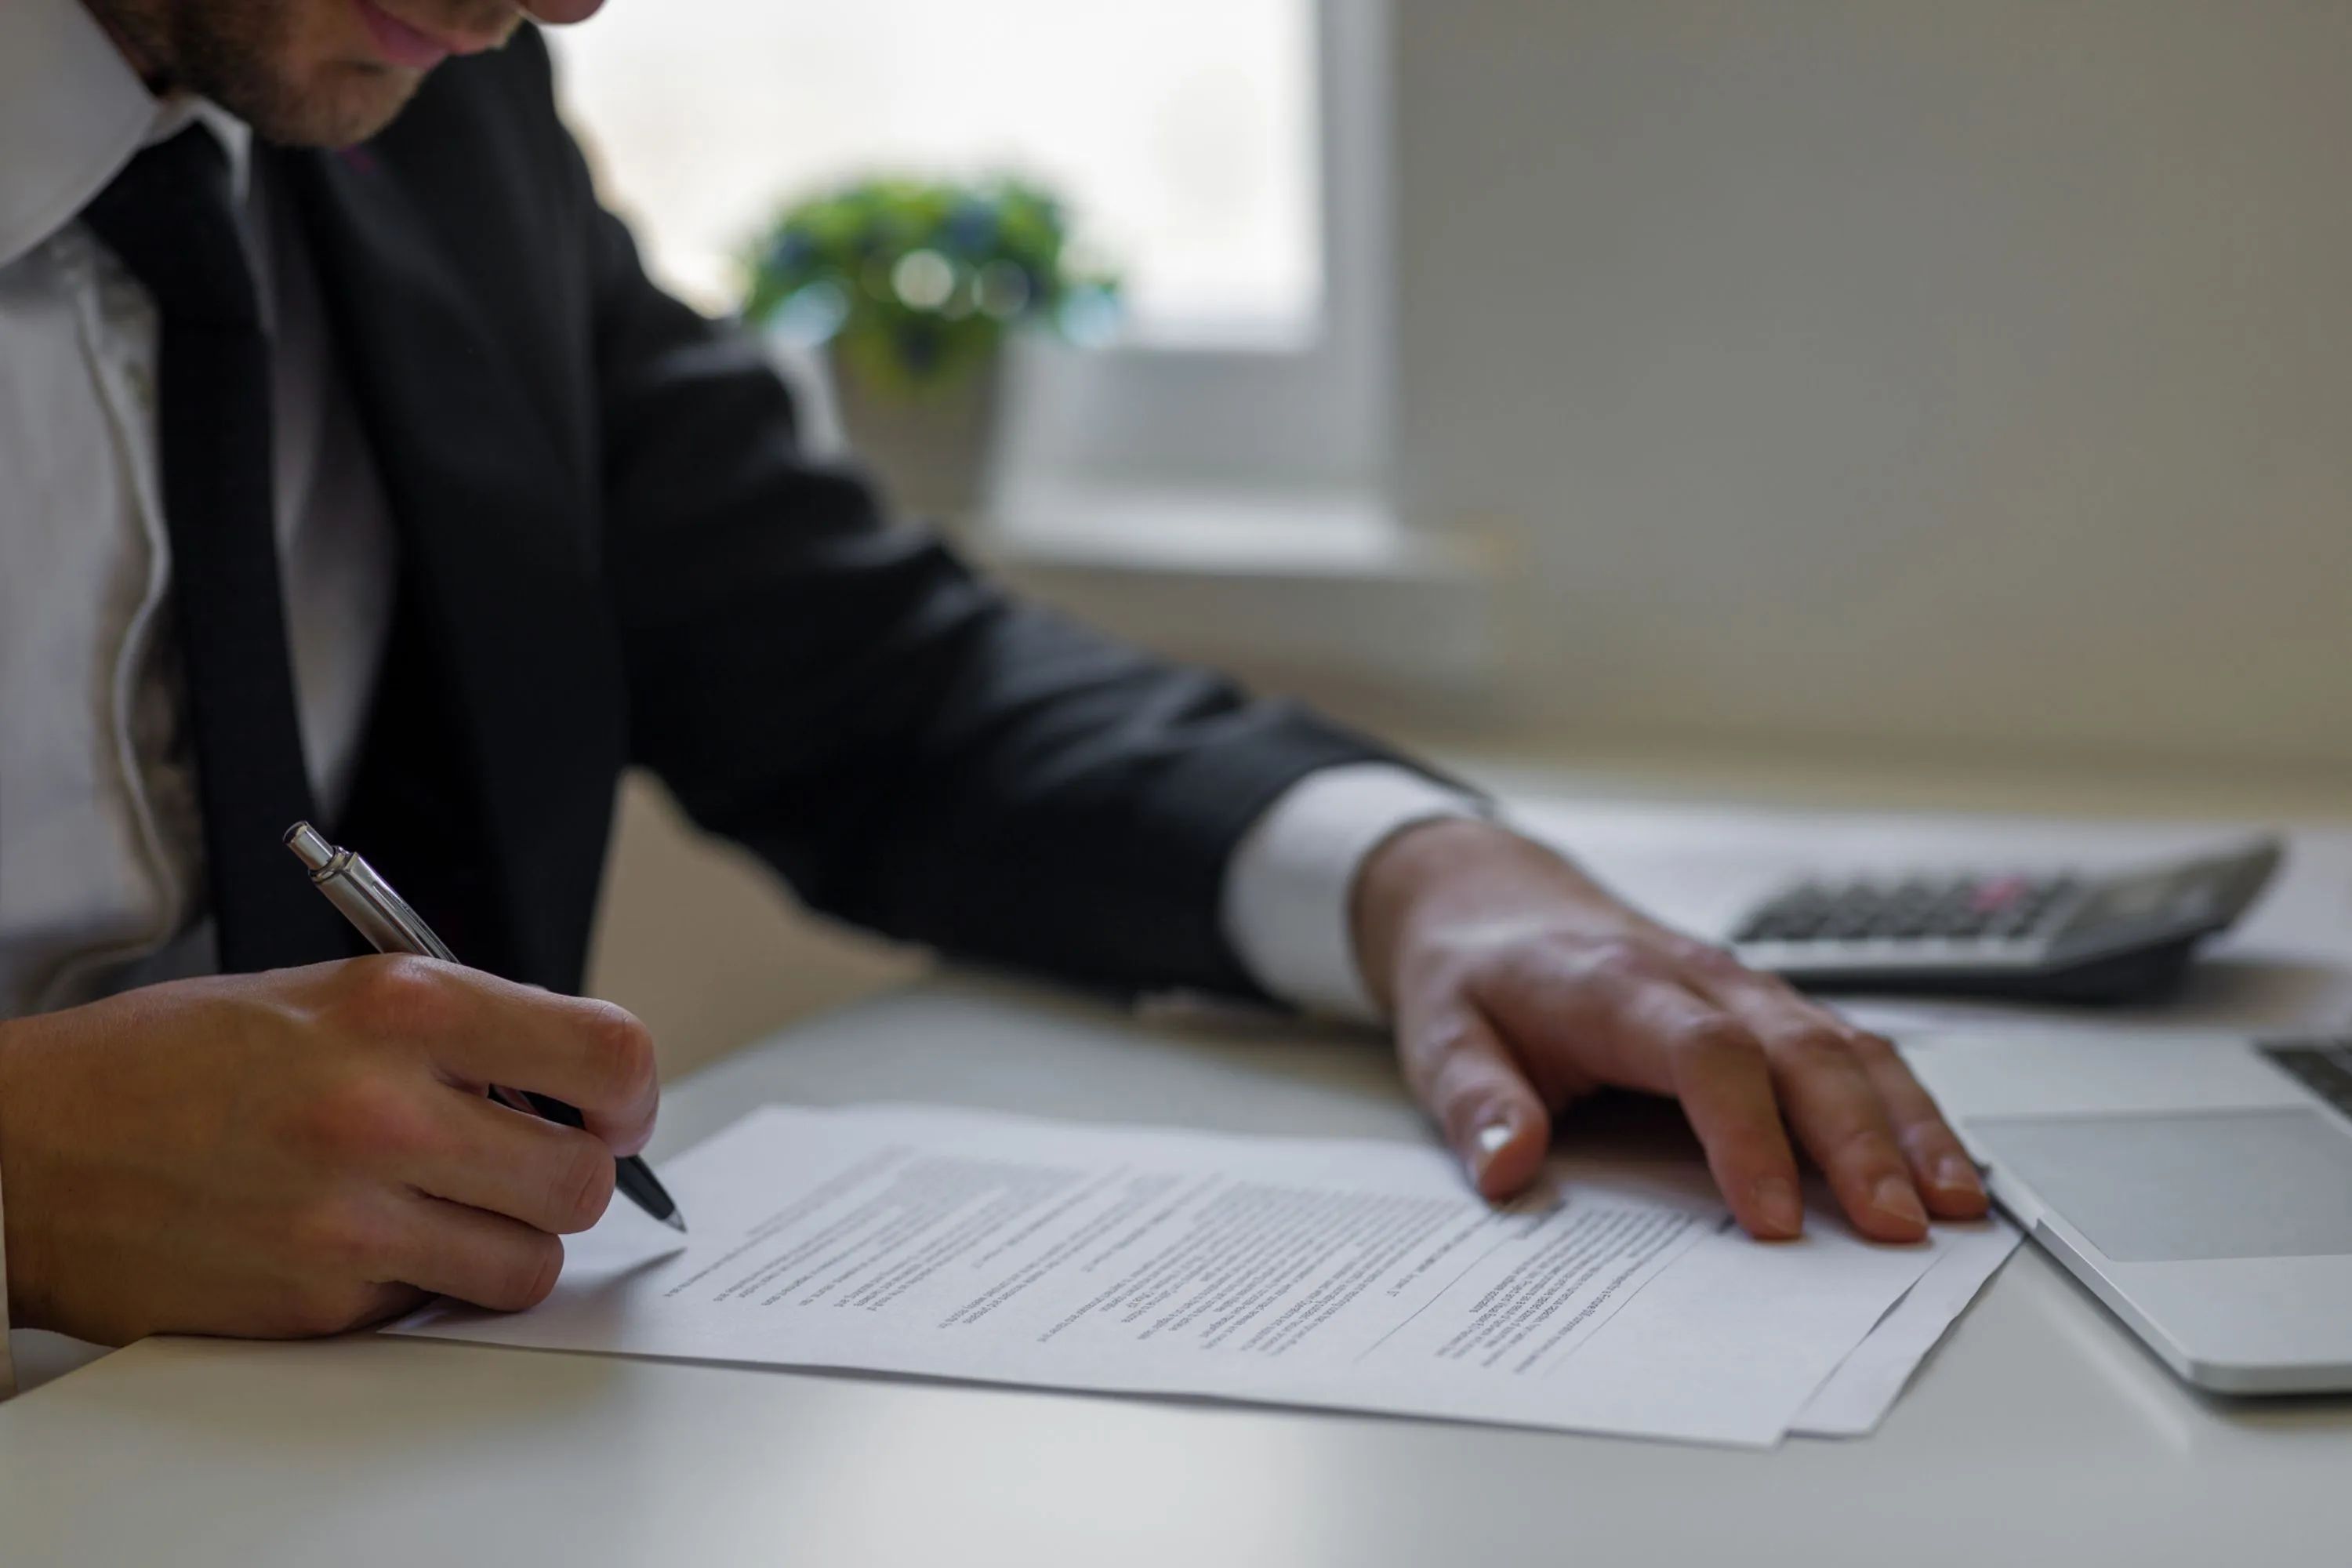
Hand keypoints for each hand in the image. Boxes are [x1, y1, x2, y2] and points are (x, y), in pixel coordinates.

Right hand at [0, 957, 656, 1344]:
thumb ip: (463, 1030)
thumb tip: (572, 1086)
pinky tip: (362, 1238)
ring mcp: (354, 1218)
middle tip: (530, 1164)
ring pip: (531, 1263)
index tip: (614, 1110)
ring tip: (444, 1205)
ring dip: (507, 1242)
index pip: (608, 1056)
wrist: (32, 1145)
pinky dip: (422, 1282)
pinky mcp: (321, 1304)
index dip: (631, 1095)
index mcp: (406, 1007)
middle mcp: (388, 1109)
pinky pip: (436, 1307)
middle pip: (587, 1180)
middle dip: (572, 1177)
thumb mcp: (334, 993)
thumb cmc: (175, 1060)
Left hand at [1352, 818, 1987, 1240]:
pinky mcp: (1765, 1010)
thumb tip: (1505, 1167)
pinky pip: (1851, 1051)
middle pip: (1801, 1049)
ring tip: (1955, 1204)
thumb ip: (1476, 1103)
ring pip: (1846, 1045)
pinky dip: (1904, 1107)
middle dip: (1860, 1141)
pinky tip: (1945, 1165)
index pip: (1703, 1053)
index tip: (1774, 1219)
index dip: (1747, 1135)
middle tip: (1900, 1229)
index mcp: (1614, 982)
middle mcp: (1696, 978)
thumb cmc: (1475, 976)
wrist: (1489, 901)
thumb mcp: (1441, 1037)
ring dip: (1907, 1123)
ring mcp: (1742, 990)